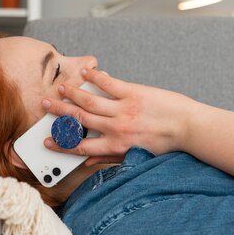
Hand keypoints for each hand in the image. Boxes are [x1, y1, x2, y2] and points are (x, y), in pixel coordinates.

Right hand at [41, 68, 196, 165]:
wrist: (187, 128)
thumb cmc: (163, 143)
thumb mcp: (136, 156)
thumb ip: (110, 158)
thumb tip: (88, 163)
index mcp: (116, 145)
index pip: (82, 146)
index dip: (62, 144)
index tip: (48, 141)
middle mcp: (117, 128)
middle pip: (80, 120)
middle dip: (60, 114)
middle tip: (45, 106)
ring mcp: (124, 109)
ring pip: (90, 100)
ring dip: (72, 94)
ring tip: (59, 89)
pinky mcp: (133, 93)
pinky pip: (109, 84)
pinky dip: (95, 76)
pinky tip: (85, 71)